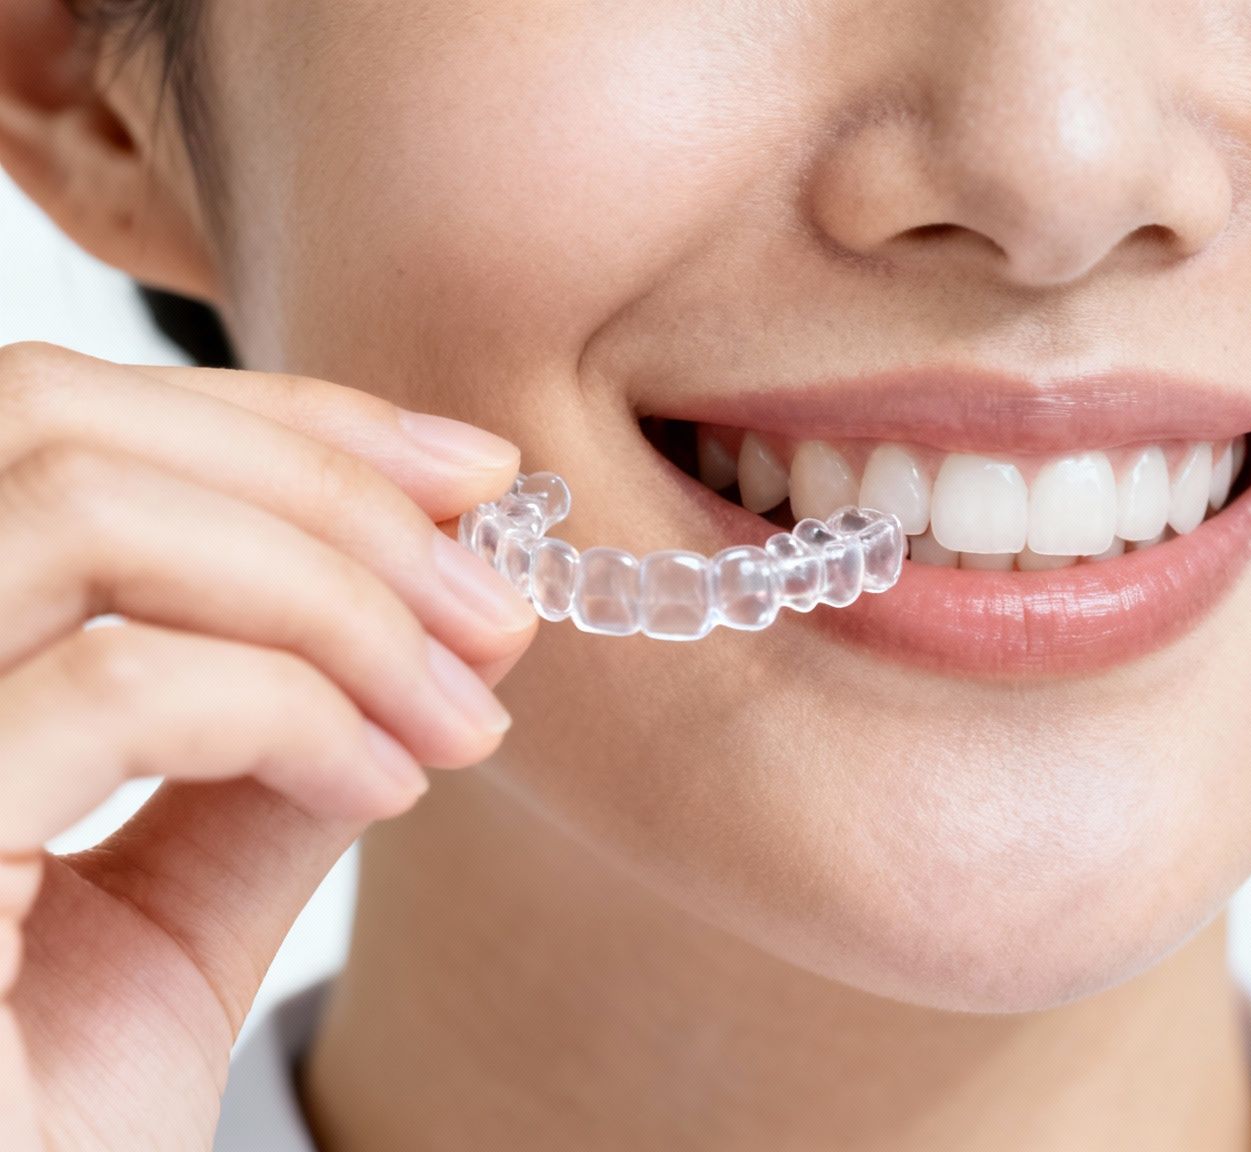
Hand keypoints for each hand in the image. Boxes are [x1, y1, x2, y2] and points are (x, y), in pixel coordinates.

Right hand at [0, 342, 536, 1149]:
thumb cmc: (31, 1125)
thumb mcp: (164, 916)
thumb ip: (256, 755)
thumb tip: (409, 622)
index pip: (53, 425)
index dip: (281, 422)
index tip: (471, 477)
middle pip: (55, 422)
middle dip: (325, 487)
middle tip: (493, 603)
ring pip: (80, 508)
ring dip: (331, 590)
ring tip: (458, 712)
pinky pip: (121, 687)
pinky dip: (297, 708)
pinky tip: (380, 790)